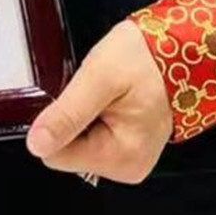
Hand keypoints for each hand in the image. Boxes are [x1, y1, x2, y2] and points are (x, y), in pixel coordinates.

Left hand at [26, 19, 170, 183]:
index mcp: (121, 157)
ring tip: (105, 94)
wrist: (178, 47)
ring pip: (77, 143)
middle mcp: (128, 166)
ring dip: (82, 115)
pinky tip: (109, 99)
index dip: (55, 123)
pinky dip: (93, 115)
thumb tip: (37, 144)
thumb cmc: (147, 59)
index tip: (73, 98)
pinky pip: (92, 137)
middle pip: (67, 152)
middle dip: (72, 118)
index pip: (55, 156)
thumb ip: (67, 114)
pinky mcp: (127, 147)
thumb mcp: (99, 78)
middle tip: (94, 92)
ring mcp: (129, 158)